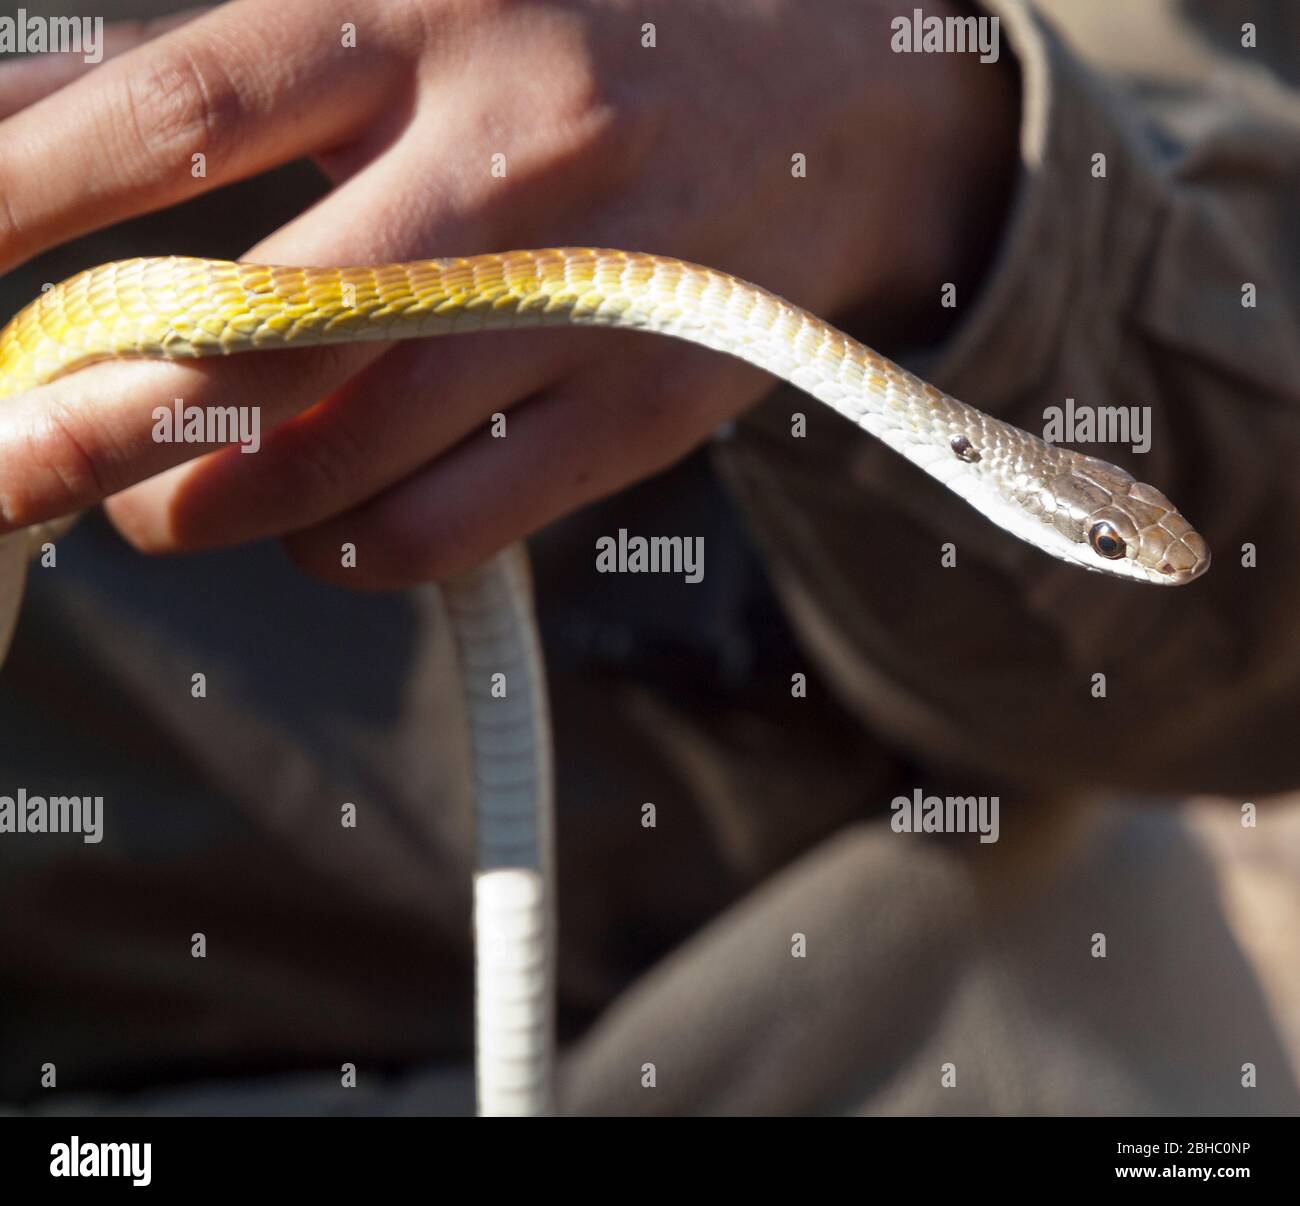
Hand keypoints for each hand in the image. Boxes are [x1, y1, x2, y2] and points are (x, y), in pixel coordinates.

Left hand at [0, 0, 1015, 585]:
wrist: (835, 106)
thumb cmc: (596, 44)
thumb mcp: (425, 0)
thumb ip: (238, 73)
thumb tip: (28, 131)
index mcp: (427, 16)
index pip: (176, 115)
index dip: (21, 201)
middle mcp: (506, 164)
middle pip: (250, 336)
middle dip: (84, 427)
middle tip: (9, 465)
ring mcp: (584, 304)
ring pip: (341, 464)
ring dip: (206, 507)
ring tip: (162, 498)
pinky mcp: (641, 414)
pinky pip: (447, 529)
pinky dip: (345, 546)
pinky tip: (325, 515)